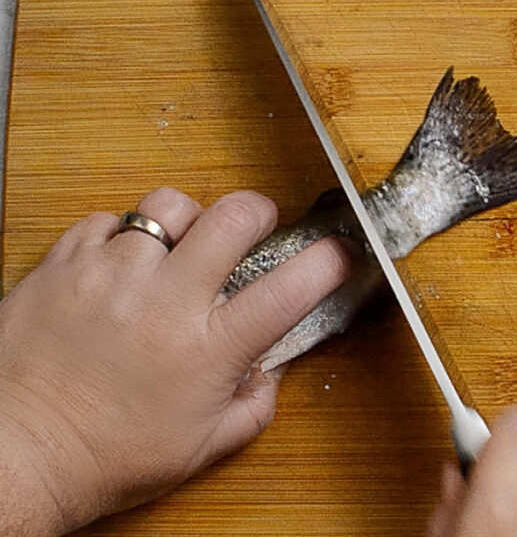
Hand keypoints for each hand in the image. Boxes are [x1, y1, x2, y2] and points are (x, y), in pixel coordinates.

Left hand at [0, 188, 349, 535]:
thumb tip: (269, 370)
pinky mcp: (65, 264)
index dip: (327, 262)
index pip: (289, 290)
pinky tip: (121, 266)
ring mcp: (112, 277)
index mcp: (208, 351)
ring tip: (175, 248)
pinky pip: (108, 220)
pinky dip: (122, 236)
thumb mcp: (202, 447)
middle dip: (257, 211)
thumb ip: (254, 405)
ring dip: (185, 222)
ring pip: (169, 205)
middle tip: (252, 226)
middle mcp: (165, 303)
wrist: (18, 453)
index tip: (338, 253)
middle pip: (233, 217)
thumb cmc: (107, 456)